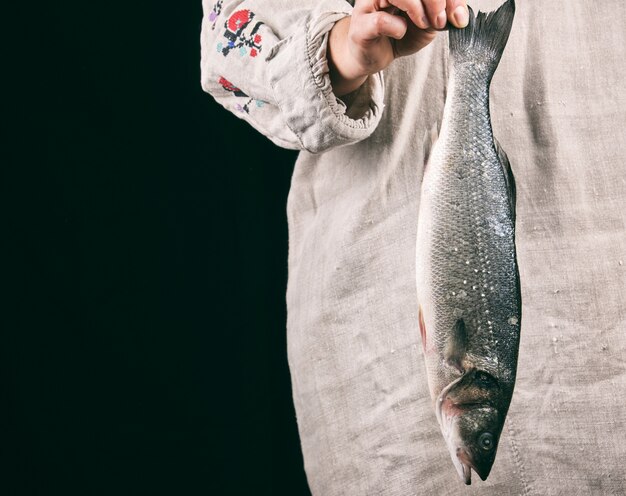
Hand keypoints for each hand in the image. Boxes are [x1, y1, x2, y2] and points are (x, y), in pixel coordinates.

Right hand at [328, 0, 468, 95]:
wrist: (372, 55)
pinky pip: (382, 21)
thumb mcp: (427, 24)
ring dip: (418, 10)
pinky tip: (399, 33)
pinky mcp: (361, 24)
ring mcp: (371, 2)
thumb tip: (458, 15)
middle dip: (436, 2)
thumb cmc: (396, 35)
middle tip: (441, 21)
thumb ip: (441, 15)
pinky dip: (397, 29)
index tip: (458, 16)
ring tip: (424, 25)